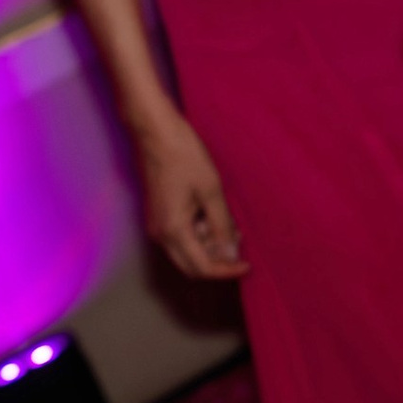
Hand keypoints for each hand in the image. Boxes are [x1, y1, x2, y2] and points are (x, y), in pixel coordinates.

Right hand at [133, 100, 250, 278]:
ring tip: (231, 226)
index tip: (247, 266)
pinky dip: (199, 234)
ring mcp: (156, 225)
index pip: (202, 267)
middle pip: (191, 266)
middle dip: (217, 261)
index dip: (226, 270)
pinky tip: (214, 217)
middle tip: (241, 247)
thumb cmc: (183, 155)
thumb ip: (221, 225)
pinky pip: (180, 237)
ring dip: (209, 246)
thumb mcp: (211, 190)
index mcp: (173, 231)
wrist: (155, 131)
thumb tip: (230, 252)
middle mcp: (160, 235)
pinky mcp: (158, 215)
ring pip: (186, 252)